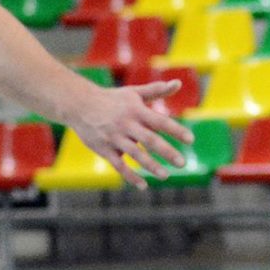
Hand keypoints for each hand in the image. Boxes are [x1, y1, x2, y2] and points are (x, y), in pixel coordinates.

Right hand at [68, 80, 191, 185]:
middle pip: (150, 140)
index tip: (191, 140)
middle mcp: (126, 124)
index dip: (176, 130)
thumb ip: (157, 90)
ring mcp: (114, 138)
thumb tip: (178, 83)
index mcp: (136, 110)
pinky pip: (119, 165)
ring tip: (166, 175)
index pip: (160, 121)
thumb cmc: (112, 99)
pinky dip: (130, 176)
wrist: (79, 105)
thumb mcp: (134, 93)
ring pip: (135, 154)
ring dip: (151, 166)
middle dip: (167, 152)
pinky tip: (143, 185)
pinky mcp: (104, 149)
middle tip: (182, 163)